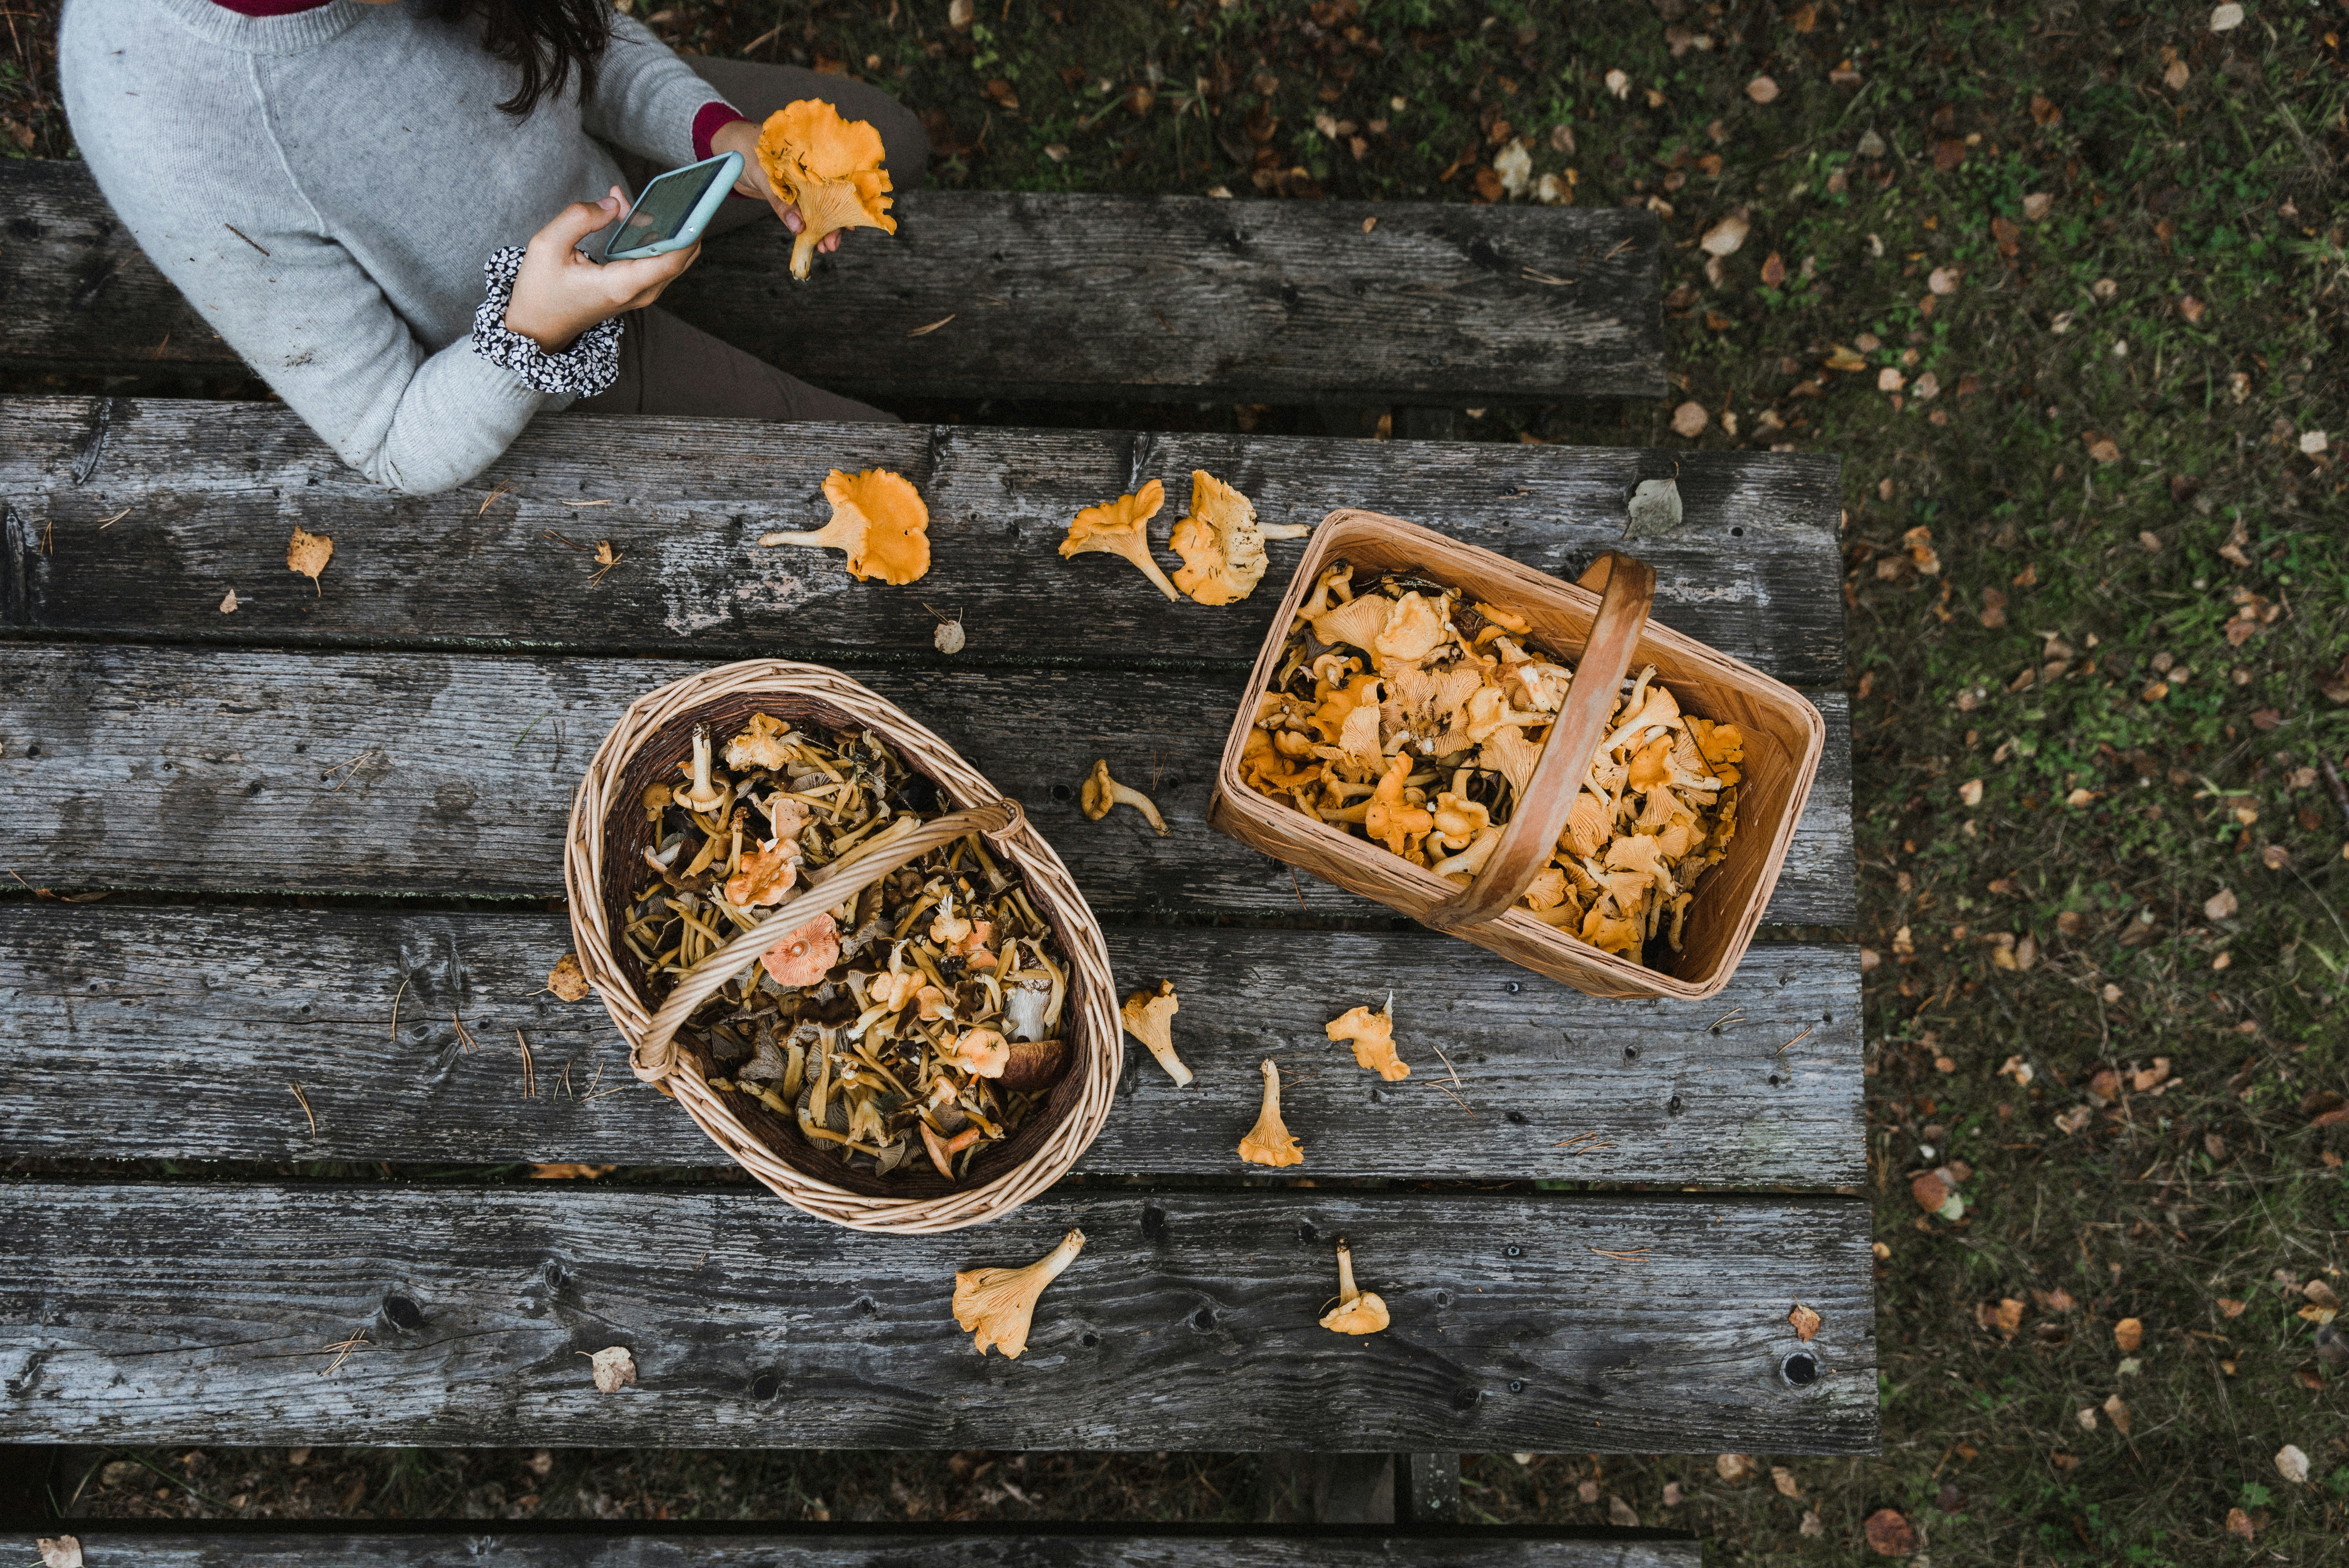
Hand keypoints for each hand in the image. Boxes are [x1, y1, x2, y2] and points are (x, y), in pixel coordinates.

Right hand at [505, 187, 699, 351]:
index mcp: (621, 285)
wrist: (536, 327)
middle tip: (667, 190)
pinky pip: (653, 259)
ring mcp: (639, 293)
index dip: (690, 231)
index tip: (700, 205)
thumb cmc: (540, 290)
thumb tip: (614, 203)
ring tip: (627, 199)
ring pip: (667, 256)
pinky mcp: (635, 289)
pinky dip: (646, 235)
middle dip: (677, 221)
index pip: (672, 259)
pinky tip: (624, 213)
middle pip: (678, 255)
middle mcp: (639, 293)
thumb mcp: (546, 245)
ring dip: (657, 225)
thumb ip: (580, 218)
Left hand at [709, 119, 844, 257]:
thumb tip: (799, 228)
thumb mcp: (764, 176)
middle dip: (834, 223)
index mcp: (811, 156)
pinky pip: (806, 213)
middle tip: (831, 245)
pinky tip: (814, 240)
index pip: (836, 180)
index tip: (848, 224)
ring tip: (825, 248)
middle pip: (831, 198)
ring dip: (824, 229)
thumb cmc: (744, 151)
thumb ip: (781, 202)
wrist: (727, 150)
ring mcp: (803, 184)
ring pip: (820, 208)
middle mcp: (811, 170)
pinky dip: (810, 227)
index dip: (845, 202)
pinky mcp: (792, 195)